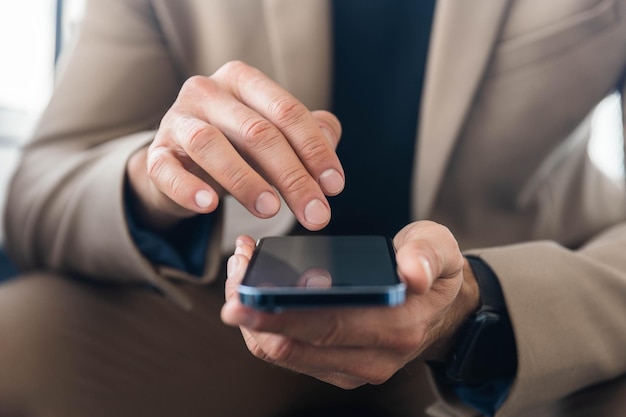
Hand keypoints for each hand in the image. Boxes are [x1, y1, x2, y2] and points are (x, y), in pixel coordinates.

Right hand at [126, 61, 343, 229]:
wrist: (182, 161)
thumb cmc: (237, 145)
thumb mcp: (275, 135)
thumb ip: (308, 133)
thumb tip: (330, 141)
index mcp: (243, 81)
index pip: (287, 112)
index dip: (315, 150)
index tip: (334, 186)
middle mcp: (207, 91)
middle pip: (257, 132)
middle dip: (292, 177)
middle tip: (315, 213)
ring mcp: (176, 120)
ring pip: (211, 145)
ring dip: (246, 181)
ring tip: (271, 210)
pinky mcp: (155, 153)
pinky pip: (167, 170)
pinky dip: (188, 188)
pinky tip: (209, 205)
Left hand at [221, 221, 479, 388]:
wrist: (444, 309)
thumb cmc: (433, 273)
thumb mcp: (440, 249)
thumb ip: (427, 255)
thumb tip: (413, 274)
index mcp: (397, 327)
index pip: (325, 328)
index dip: (277, 315)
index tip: (240, 298)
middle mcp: (373, 359)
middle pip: (290, 345)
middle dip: (253, 309)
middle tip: (237, 269)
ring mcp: (353, 368)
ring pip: (281, 352)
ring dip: (254, 315)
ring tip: (244, 271)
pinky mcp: (337, 367)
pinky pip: (288, 352)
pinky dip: (266, 321)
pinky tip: (260, 288)